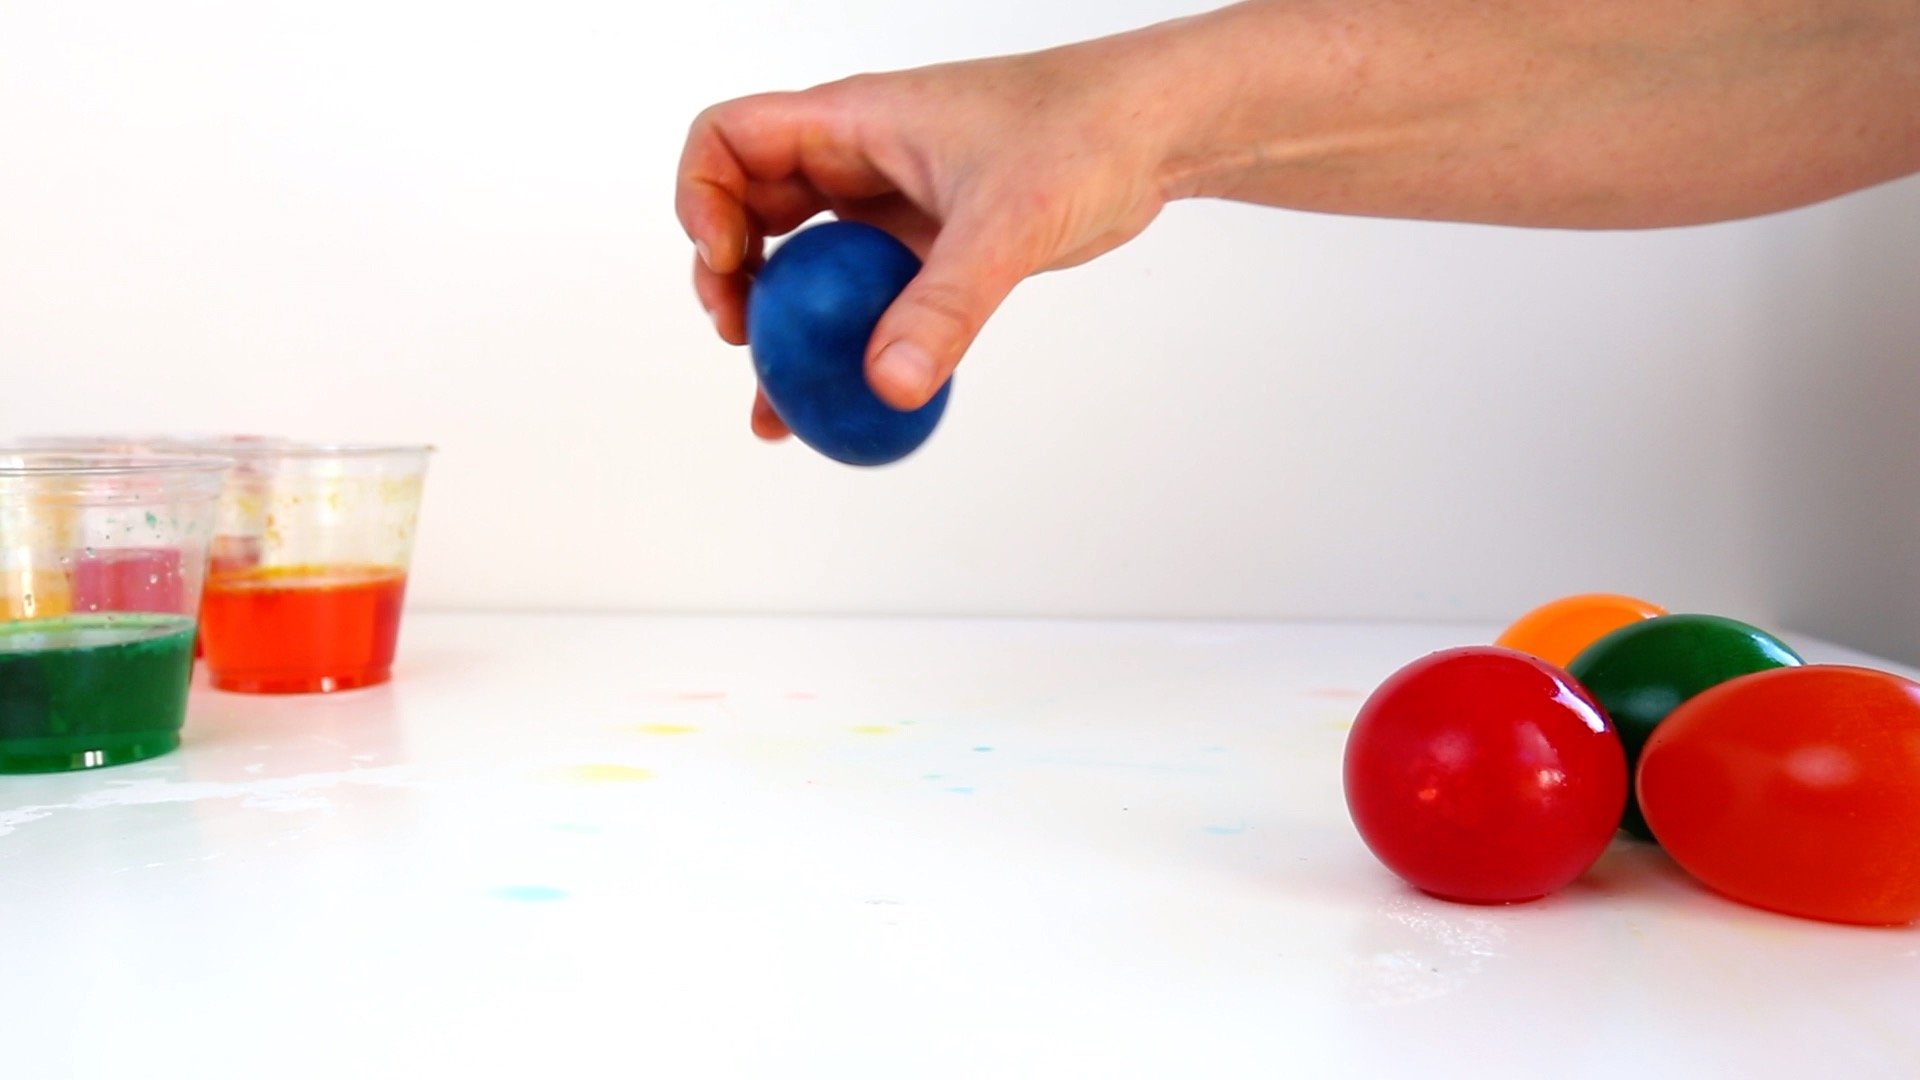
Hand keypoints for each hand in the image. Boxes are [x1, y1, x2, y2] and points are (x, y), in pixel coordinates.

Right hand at [677, 45, 1174, 437]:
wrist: (1157, 133)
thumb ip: (946, 306)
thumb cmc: (1085, 135)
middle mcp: (859, 158)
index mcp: (853, 121)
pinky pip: (865, 299)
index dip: (702, 198)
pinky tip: (848, 406)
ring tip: (777, 405)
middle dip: (731, 278)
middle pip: (751, 211)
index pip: (729, 139)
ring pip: (807, 266)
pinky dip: (846, 348)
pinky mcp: (929, 247)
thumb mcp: (1008, 222)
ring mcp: (891, 204)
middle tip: (744, 340)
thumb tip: (887, 387)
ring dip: (783, 330)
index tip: (730, 265)